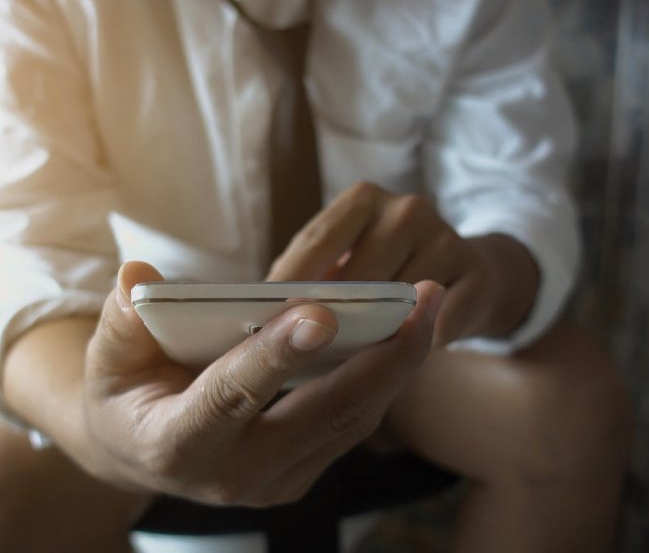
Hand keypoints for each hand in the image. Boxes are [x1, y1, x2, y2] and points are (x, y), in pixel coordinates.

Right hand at [81, 261, 442, 505]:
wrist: (143, 450)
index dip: (275, 355)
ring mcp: (278, 480)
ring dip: (397, 364)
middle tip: (419, 302)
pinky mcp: (303, 471)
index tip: (322, 314)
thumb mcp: (110, 357)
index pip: (233, 396)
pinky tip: (405, 334)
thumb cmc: (126, 394)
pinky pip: (354, 423)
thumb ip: (124, 320)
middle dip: (380, 358)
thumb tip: (139, 280)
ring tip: (426, 307)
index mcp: (180, 443)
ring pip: (352, 421)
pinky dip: (385, 378)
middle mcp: (236, 475)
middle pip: (322, 415)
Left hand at [268, 182, 539, 344]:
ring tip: (342, 366)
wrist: (469, 275)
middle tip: (300, 354)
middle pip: (358, 274)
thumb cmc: (389, 273)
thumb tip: (274, 318)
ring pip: (398, 302)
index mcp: (364, 200)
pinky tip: (396, 363)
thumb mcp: (350, 262)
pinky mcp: (479, 273)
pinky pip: (437, 323)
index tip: (263, 321)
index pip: (316, 241)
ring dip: (372, 338)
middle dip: (330, 318)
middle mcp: (407, 210)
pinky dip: (415, 345)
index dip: (290, 284)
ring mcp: (447, 238)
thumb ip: (317, 279)